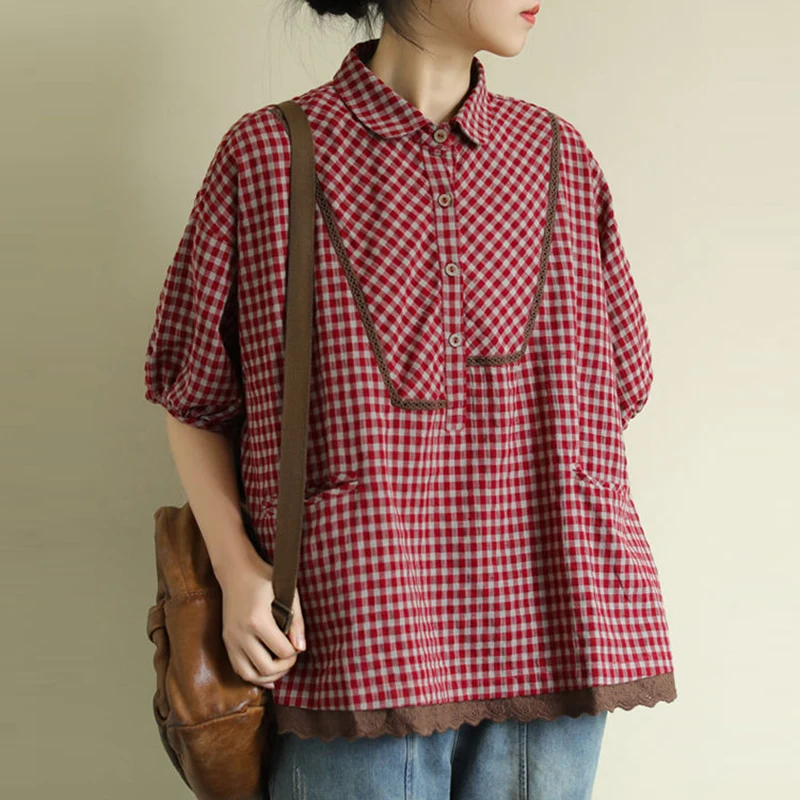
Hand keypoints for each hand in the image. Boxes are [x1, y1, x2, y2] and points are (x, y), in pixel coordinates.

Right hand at [218, 556, 306, 688]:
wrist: (236, 571)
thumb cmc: (266, 578)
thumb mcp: (288, 593)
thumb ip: (297, 621)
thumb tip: (301, 648)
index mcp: (258, 620)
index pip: (282, 652)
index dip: (294, 652)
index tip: (297, 643)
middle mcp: (241, 633)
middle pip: (266, 669)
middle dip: (284, 667)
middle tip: (291, 655)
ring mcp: (231, 639)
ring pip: (249, 675)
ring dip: (268, 677)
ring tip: (280, 667)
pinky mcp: (226, 641)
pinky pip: (238, 669)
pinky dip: (253, 675)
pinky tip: (267, 674)